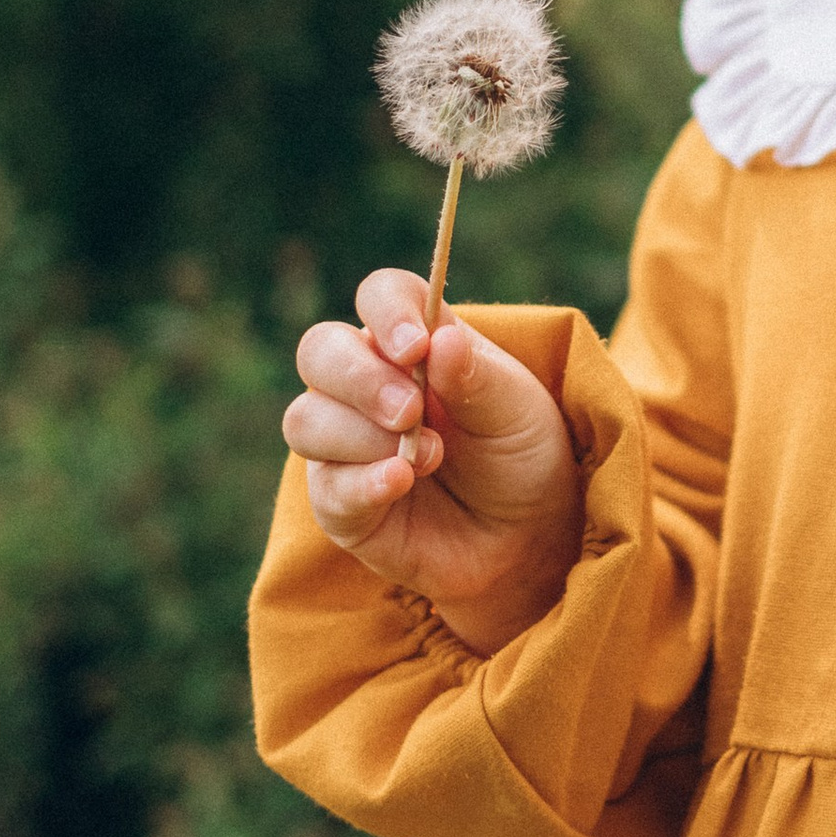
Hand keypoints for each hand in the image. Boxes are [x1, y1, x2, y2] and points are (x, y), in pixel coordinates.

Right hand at [284, 268, 581, 653]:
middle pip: (319, 351)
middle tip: (411, 411)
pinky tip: (400, 483)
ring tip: (430, 459)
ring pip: (306, 419)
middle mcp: (367, 384)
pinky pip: (325, 486)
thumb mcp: (518, 412)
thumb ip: (477, 377)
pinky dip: (361, 483)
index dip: (387, 312)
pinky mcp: (341, 503)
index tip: (416, 347)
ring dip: (363, 436)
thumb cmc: (522, 457)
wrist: (529, 539)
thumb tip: (440, 338)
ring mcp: (346, 443)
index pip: (379, 297)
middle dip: (360, 378)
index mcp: (414, 344)